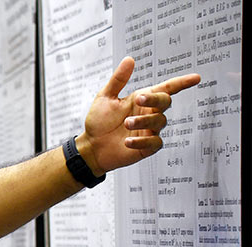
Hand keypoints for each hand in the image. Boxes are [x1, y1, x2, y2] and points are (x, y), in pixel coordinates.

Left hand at [79, 57, 199, 174]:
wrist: (90, 146)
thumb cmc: (98, 122)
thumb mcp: (105, 98)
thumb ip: (118, 80)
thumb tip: (129, 59)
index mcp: (142, 99)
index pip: (166, 89)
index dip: (182, 83)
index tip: (195, 78)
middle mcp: (148, 113)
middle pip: (165, 102)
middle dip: (154, 99)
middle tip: (138, 99)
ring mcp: (149, 130)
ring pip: (159, 121)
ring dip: (143, 121)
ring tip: (126, 124)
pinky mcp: (146, 147)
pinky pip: (154, 143)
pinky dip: (142, 141)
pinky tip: (127, 141)